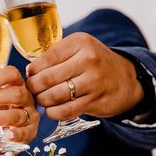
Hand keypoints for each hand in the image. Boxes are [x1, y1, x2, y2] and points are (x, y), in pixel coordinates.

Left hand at [0, 66, 39, 143]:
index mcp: (13, 86)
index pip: (13, 75)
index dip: (2, 76)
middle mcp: (25, 99)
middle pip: (18, 94)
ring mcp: (29, 116)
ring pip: (19, 114)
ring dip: (0, 116)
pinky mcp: (30, 132)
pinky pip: (26, 133)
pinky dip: (16, 134)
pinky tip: (7, 134)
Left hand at [25, 32, 142, 119]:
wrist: (126, 79)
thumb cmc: (95, 63)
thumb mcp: (80, 48)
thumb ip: (56, 54)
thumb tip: (29, 70)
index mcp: (81, 43)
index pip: (47, 57)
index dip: (34, 69)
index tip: (30, 74)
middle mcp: (88, 60)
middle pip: (47, 78)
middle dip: (34, 87)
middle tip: (32, 89)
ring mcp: (93, 82)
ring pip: (54, 96)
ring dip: (42, 100)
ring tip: (41, 99)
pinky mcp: (95, 101)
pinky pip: (66, 110)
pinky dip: (53, 112)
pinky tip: (51, 110)